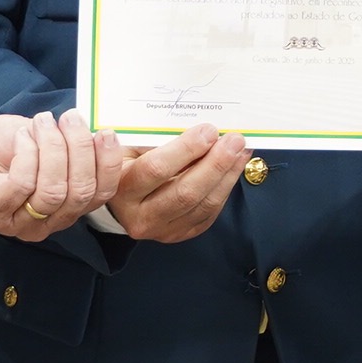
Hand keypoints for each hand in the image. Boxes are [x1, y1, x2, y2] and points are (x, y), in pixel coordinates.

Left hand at [0, 113, 121, 241]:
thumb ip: (73, 144)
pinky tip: (22, 135)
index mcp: (65, 206)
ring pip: (54, 191)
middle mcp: (45, 221)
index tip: (105, 131)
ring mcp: (17, 221)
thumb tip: (101, 134)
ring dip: (52, 148)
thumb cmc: (1, 146)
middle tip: (69, 118)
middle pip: (80, 194)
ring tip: (41, 122)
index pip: (100, 195)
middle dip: (80, 150)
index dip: (108, 165)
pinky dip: (27, 153)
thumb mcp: (46, 140)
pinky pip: (22, 185)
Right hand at [107, 123, 250, 243]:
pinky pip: (209, 212)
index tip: (208, 130)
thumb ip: (155, 139)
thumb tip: (199, 129)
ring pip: (202, 204)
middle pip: (185, 192)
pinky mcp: (181, 233)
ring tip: (241, 150)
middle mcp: (139, 216)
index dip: (185, 149)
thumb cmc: (127, 162)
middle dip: (215, 163)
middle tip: (234, 140)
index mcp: (120, 189)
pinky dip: (226, 187)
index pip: (155, 169)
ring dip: (226, 174)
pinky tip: (235, 166)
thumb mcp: (129, 146)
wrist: (122, 195)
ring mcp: (161, 230)